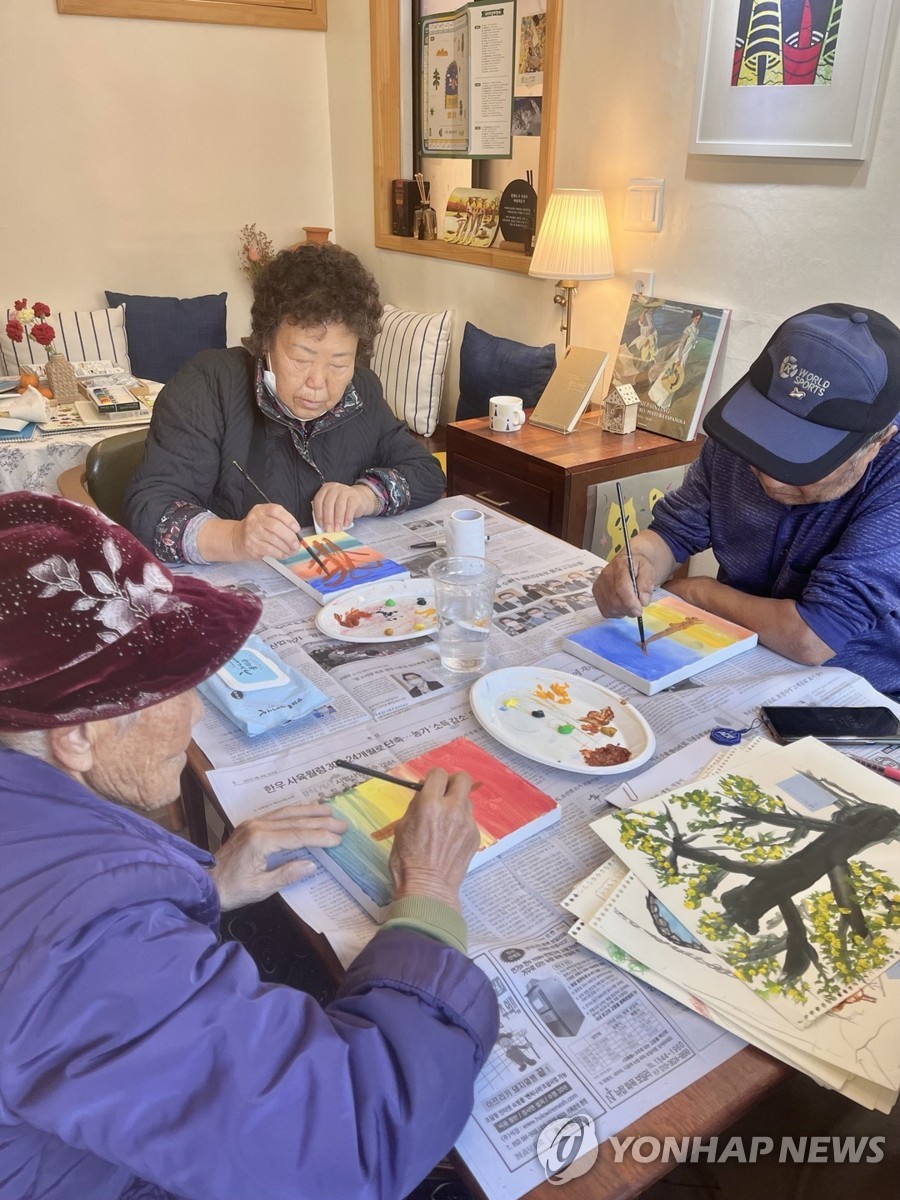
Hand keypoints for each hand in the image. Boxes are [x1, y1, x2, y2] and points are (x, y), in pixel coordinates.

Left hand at [210, 803, 346, 909]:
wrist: (205, 883)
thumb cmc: (232, 890)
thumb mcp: (261, 889)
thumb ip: (287, 875)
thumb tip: (312, 865)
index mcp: (261, 841)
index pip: (297, 836)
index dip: (319, 837)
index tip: (338, 839)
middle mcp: (258, 826)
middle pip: (295, 820)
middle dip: (320, 822)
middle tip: (342, 824)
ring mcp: (253, 823)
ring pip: (286, 812)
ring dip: (309, 811)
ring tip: (329, 811)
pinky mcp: (250, 825)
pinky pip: (277, 814)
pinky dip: (294, 811)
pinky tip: (305, 811)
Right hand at [231, 503, 300, 560]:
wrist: (237, 538)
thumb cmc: (258, 528)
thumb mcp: (266, 518)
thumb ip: (281, 521)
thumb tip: (297, 534)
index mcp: (261, 510)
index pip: (276, 511)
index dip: (289, 519)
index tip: (297, 529)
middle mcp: (255, 519)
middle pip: (275, 526)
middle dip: (289, 537)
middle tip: (296, 544)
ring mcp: (252, 533)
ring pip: (274, 540)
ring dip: (286, 547)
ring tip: (292, 550)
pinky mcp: (252, 546)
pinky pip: (270, 550)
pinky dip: (280, 553)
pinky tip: (284, 554)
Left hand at [312, 482, 378, 531]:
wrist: (358, 499)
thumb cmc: (342, 504)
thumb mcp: (332, 505)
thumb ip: (326, 512)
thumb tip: (323, 526)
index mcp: (325, 489)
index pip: (319, 501)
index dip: (319, 514)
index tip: (321, 525)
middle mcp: (334, 488)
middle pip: (328, 504)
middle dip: (328, 519)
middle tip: (329, 530)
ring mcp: (345, 491)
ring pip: (339, 506)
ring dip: (337, 520)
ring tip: (337, 529)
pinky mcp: (355, 496)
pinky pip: (350, 508)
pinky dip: (347, 518)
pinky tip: (346, 524)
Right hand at [389, 769, 479, 911]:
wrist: (428, 889)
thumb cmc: (407, 861)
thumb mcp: (402, 828)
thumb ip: (416, 806)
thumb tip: (424, 793)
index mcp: (430, 805)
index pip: (438, 774)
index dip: (432, 778)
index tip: (428, 786)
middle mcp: (452, 809)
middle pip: (462, 778)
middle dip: (452, 781)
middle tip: (443, 793)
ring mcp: (467, 823)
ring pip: (466, 800)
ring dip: (456, 804)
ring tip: (444, 821)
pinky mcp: (475, 837)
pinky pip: (469, 820)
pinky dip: (460, 823)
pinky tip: (449, 838)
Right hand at [592, 553, 655, 617]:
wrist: (630, 563)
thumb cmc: (639, 567)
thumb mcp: (649, 570)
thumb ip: (647, 584)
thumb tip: (643, 601)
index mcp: (620, 566)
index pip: (621, 588)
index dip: (630, 603)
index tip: (639, 611)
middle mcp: (606, 574)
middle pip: (614, 600)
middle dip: (628, 610)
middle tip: (638, 610)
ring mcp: (599, 584)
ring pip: (609, 607)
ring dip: (623, 611)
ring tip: (630, 606)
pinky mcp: (596, 592)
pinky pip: (605, 610)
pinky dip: (615, 613)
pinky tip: (622, 607)